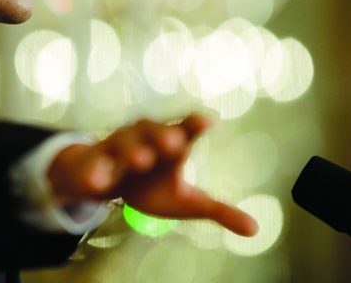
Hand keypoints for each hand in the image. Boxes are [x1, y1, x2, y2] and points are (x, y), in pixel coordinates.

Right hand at [47, 114, 257, 236]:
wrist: (107, 182)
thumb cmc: (152, 185)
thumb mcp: (186, 201)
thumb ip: (218, 210)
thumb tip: (256, 229)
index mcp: (170, 145)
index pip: (184, 130)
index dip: (193, 125)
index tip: (207, 121)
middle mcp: (144, 139)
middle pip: (154, 130)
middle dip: (163, 134)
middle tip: (175, 143)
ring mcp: (118, 147)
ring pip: (124, 142)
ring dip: (133, 149)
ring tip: (142, 160)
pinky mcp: (95, 160)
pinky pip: (95, 163)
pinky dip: (96, 170)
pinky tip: (98, 182)